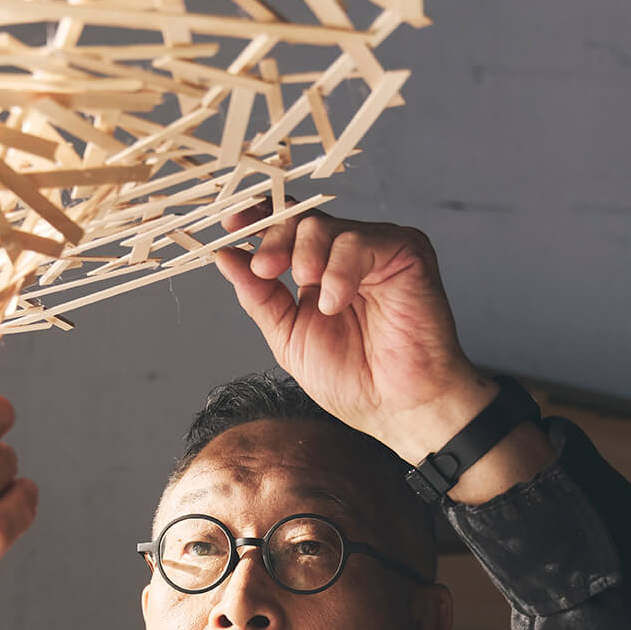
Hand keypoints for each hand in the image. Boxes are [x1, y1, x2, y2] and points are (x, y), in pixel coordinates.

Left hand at [215, 207, 494, 459]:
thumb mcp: (289, 337)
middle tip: (265, 270)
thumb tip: (224, 257)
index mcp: (320, 270)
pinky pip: (360, 241)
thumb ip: (259, 297)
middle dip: (275, 241)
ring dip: (306, 256)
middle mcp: (347, 254)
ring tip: (315, 302)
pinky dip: (340, 271)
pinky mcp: (406, 252)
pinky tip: (336, 303)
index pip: (286, 229)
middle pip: (301, 221)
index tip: (232, 227)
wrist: (398, 408)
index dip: (259, 221)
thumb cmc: (354, 380)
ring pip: (326, 226)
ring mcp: (377, 250)